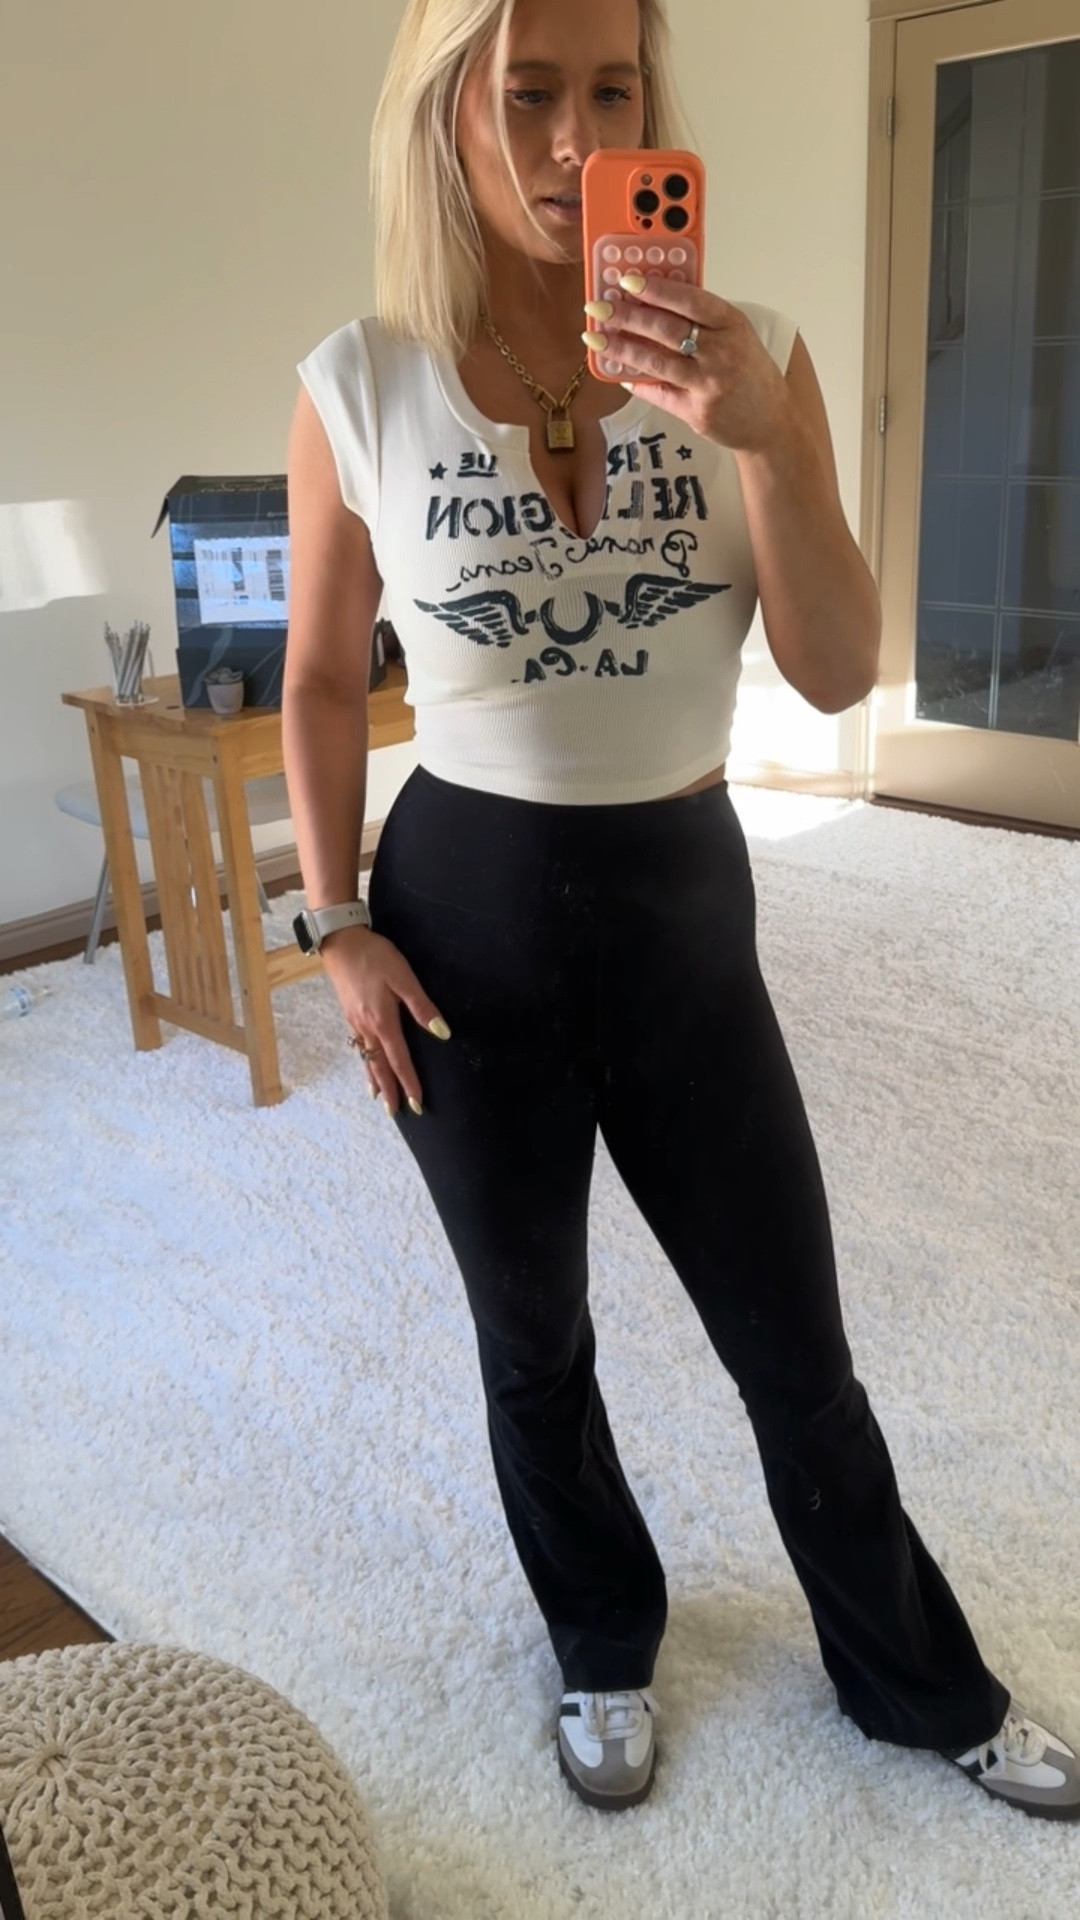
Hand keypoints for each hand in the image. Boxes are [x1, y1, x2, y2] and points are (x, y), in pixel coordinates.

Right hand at [320, 927, 451, 1117]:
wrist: (340, 941)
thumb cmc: (374, 956)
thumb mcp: (403, 977)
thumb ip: (422, 1006)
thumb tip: (442, 1033)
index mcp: (383, 1021)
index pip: (399, 1060)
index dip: (409, 1082)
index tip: (417, 1103)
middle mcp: (367, 1028)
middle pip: (380, 1066)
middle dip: (390, 1090)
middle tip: (398, 1113)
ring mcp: (355, 1022)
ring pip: (367, 1059)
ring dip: (376, 1080)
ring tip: (381, 1100)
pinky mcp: (349, 1015)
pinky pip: (358, 1047)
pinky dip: (364, 1063)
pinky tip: (366, 1065)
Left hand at [583, 277, 791, 455]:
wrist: (772, 421)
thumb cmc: (750, 372)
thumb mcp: (736, 335)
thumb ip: (701, 319)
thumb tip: (651, 302)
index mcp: (732, 324)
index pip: (689, 299)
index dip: (655, 289)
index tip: (626, 280)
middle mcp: (722, 352)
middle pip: (666, 328)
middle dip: (626, 316)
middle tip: (598, 308)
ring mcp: (709, 384)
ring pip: (656, 361)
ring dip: (621, 348)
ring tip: (596, 339)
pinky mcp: (697, 412)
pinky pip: (658, 393)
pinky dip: (635, 381)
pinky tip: (617, 371)